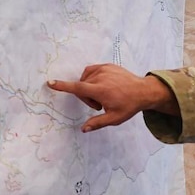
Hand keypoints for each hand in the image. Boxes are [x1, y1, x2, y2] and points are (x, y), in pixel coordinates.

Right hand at [47, 63, 174, 131]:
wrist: (143, 91)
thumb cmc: (129, 106)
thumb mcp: (114, 118)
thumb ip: (97, 123)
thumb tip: (83, 129)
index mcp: (101, 90)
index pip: (77, 88)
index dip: (63, 86)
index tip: (51, 83)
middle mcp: (101, 77)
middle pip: (81, 87)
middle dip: (86, 97)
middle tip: (99, 105)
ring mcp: (104, 69)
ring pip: (86, 79)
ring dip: (89, 88)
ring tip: (102, 96)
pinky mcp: (108, 65)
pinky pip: (92, 71)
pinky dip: (92, 79)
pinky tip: (102, 86)